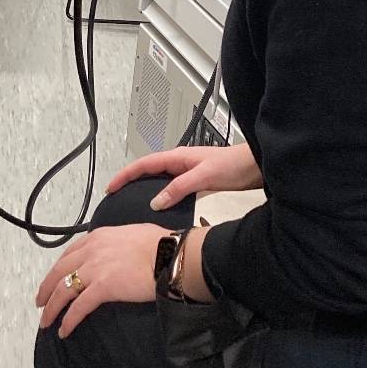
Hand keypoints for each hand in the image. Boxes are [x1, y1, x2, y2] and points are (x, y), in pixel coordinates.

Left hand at [35, 223, 161, 337]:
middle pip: (60, 271)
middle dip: (46, 289)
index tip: (52, 279)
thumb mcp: (130, 235)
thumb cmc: (159, 245)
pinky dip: (68, 320)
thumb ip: (115, 244)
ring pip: (63, 290)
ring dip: (52, 307)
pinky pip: (78, 307)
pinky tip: (64, 330)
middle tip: (40, 302)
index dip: (58, 269)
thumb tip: (117, 255)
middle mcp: (92, 250)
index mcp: (98, 236)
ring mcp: (95, 268)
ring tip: (46, 322)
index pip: (69, 253)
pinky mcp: (102, 287)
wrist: (169, 254)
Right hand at [108, 144, 262, 211]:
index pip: (143, 164)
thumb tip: (154, 202)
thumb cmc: (232, 165)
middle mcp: (179, 163)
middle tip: (116, 197)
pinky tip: (162, 209)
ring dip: (145, 190)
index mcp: (177, 158)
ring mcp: (187, 172)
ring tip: (132, 204)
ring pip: (160, 181)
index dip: (125, 175)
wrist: (255, 167)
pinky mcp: (196, 183)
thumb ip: (178, 188)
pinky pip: (173, 189)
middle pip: (148, 171)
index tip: (111, 187)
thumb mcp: (202, 176)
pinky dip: (163, 198)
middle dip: (130, 182)